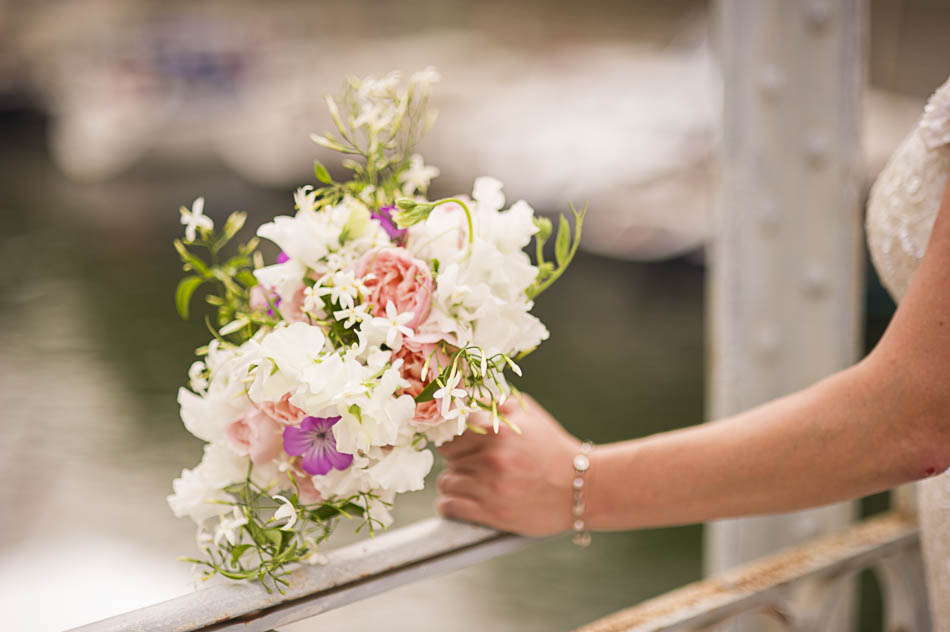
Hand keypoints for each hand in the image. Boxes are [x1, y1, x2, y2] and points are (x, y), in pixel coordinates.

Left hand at [435, 394, 580, 535]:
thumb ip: (495, 402)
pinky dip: (450, 504)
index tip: (460, 445)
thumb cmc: (552, 448)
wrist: (581, 487)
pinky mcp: (491, 513)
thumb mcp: (528, 413)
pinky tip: (462, 500)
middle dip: (457, 460)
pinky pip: (449, 506)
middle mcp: (491, 458)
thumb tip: (462, 399)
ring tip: (472, 482)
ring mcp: (490, 487)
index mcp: (497, 431)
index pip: (450, 433)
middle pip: (447, 458)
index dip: (454, 439)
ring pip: (446, 483)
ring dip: (455, 483)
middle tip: (472, 464)